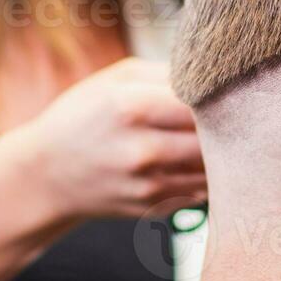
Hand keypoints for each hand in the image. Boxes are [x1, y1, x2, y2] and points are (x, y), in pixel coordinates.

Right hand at [6, 57, 206, 220]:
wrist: (47, 176)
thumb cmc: (82, 116)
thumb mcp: (115, 79)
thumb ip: (166, 72)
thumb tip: (214, 75)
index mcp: (130, 107)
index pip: (201, 101)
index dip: (220, 94)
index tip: (224, 88)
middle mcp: (142, 150)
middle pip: (214, 137)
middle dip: (226, 124)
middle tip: (232, 112)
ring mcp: (149, 185)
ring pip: (213, 167)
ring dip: (221, 151)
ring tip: (217, 134)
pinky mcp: (155, 208)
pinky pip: (202, 189)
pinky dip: (207, 174)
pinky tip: (196, 159)